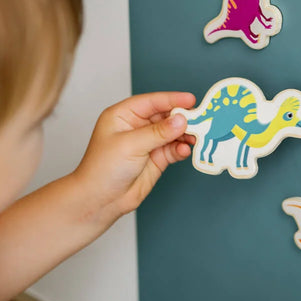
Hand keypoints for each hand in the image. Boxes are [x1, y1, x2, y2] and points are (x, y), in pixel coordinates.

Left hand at [70, 91, 195, 228]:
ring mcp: (147, 143)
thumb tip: (181, 120)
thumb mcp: (130, 145)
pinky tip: (185, 150)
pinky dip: (181, 149)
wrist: (100, 200)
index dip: (171, 99)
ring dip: (185, 134)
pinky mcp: (155, 159)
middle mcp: (136, 126)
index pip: (151, 101)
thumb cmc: (103, 168)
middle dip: (182, 118)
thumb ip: (158, 132)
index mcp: (123, 115)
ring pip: (172, 133)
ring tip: (196, 137)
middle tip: (200, 120)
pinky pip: (173, 149)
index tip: (191, 100)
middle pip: (165, 116)